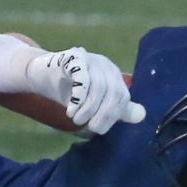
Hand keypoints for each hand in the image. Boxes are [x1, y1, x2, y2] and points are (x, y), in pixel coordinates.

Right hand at [24, 46, 145, 134]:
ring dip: (88, 108)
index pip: (123, 98)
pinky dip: (78, 97)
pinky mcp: (73, 57)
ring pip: (99, 87)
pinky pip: (82, 77)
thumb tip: (142, 115)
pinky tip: (71, 108)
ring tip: (76, 119)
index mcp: (114, 75)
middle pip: (113, 92)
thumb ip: (117, 109)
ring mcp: (90, 58)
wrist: (44, 74)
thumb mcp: (97, 103)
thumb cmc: (71, 90)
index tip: (98, 129)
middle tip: (87, 126)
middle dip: (101, 114)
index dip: (112, 116)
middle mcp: (105, 64)